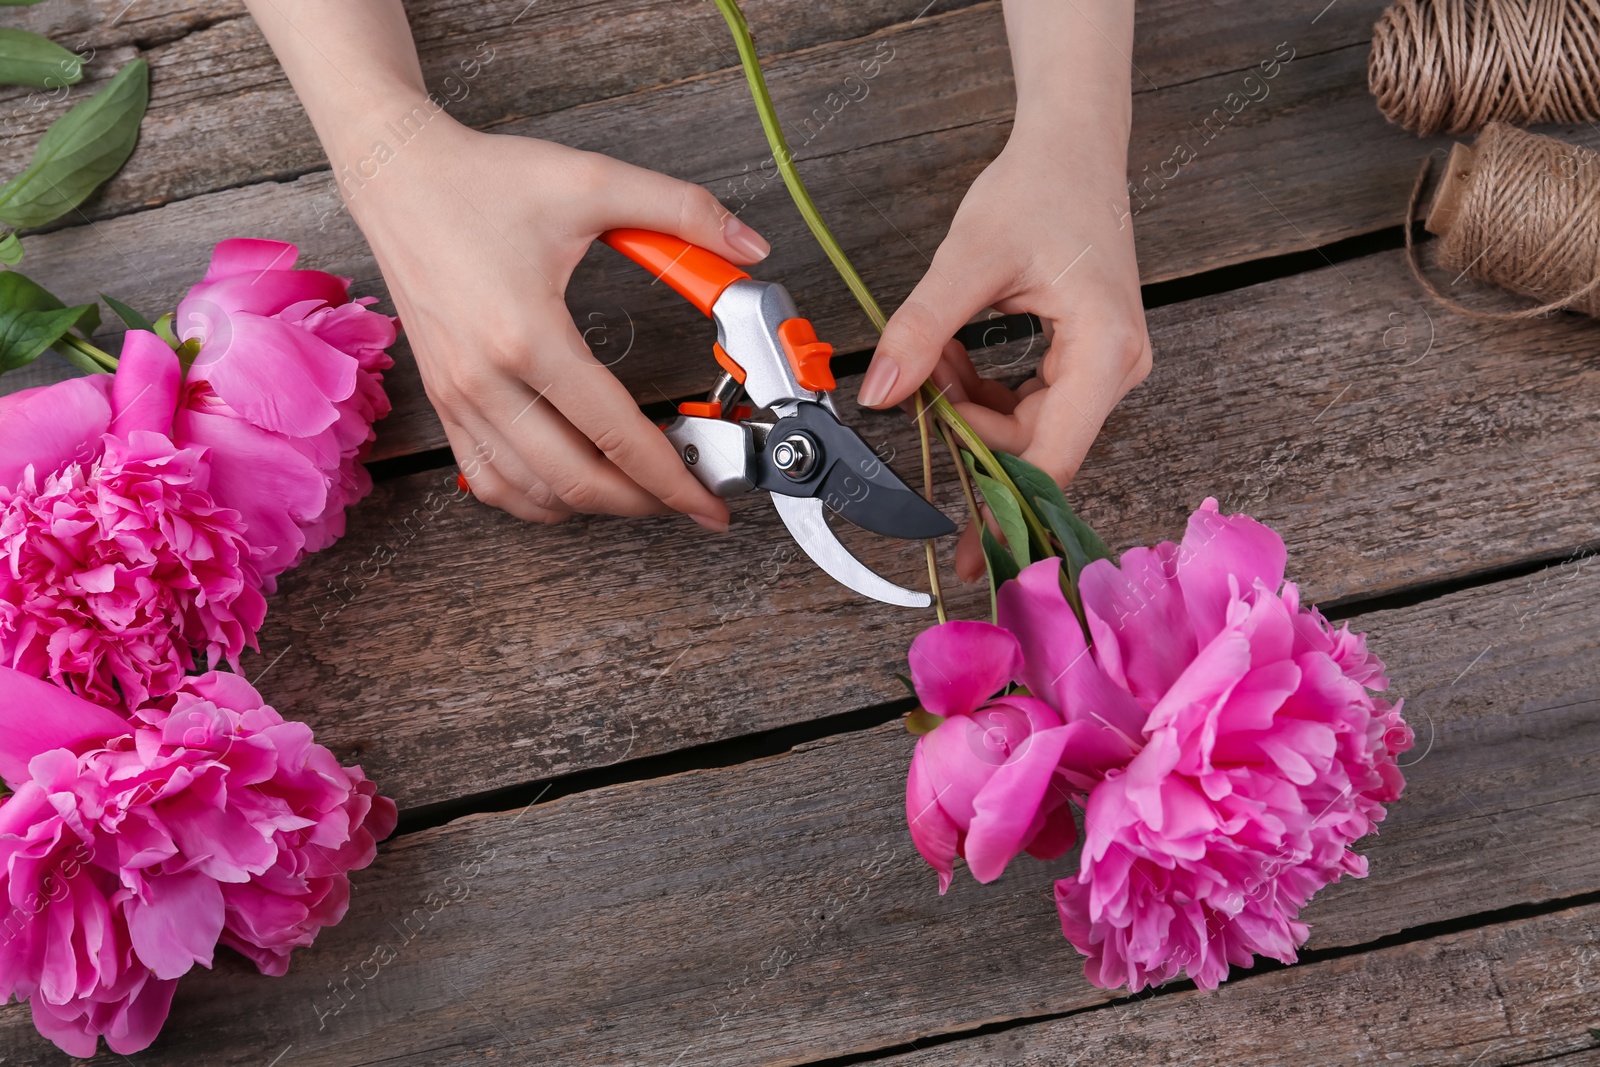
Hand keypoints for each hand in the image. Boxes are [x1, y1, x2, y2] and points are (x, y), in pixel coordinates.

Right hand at [340, 116, 770, 528]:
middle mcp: (486, 378)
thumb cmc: (481, 180)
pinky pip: (488, 479)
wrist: (396, 173)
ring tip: (639, 491)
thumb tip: (749, 246)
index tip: (708, 503)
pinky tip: (571, 484)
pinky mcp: (443, 399)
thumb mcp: (594, 181)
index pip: (617, 436)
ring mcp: (458, 396)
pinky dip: (536, 498)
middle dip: (644, 504)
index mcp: (528, 334)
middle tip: (686, 500)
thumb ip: (682, 211)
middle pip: (577, 482)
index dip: (673, 480)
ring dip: (592, 505)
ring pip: (531, 493)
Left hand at [855, 120, 1150, 581]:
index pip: (1052, 459)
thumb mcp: (969, 259)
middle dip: (965, 435)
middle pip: (1033, 447)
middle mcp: (1115, 370)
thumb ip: (922, 330)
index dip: (1004, 509)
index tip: (971, 553)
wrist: (1074, 145)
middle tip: (914, 400)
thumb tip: (877, 394)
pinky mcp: (1083, 361)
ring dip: (969, 411)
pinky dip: (981, 393)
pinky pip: (1026, 404)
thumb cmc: (1040, 187)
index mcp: (1104, 352)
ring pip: (1025, 428)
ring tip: (932, 366)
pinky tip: (951, 359)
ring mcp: (1102, 368)